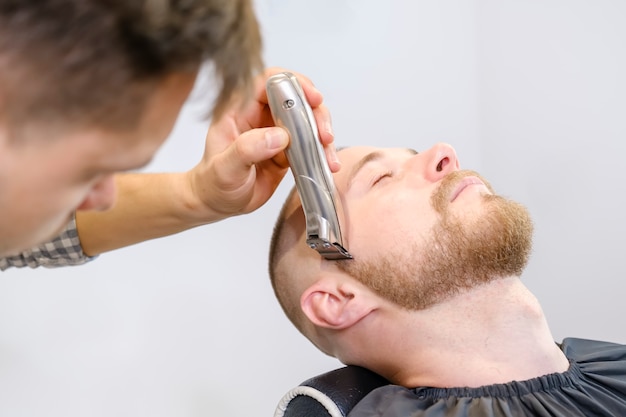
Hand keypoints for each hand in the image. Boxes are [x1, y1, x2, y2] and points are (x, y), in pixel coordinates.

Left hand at [186, 67, 338, 220]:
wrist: (218, 203)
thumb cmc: (214, 183)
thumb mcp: (225, 169)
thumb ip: (247, 150)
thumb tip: (280, 136)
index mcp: (240, 109)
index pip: (269, 82)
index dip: (293, 83)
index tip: (312, 98)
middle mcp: (260, 115)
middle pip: (295, 98)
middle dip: (315, 112)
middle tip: (324, 135)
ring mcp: (275, 131)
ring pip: (307, 119)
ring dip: (322, 133)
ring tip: (328, 154)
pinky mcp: (288, 149)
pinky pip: (310, 143)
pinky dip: (322, 151)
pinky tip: (329, 164)